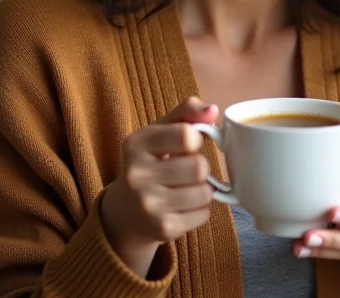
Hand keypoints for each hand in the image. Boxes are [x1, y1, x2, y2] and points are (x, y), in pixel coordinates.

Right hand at [102, 97, 217, 276]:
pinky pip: (204, 214)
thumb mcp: (160, 131)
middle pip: (199, 167)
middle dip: (201, 166)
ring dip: (204, 188)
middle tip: (188, 169)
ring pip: (205, 192)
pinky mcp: (162, 229)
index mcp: (136, 144)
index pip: (185, 135)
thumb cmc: (151, 161)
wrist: (125, 211)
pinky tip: (183, 205)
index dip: (196, 138)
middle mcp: (136, 176)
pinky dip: (200, 209)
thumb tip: (213, 110)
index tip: (188, 144)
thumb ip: (186, 112)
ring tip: (186, 187)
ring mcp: (148, 206)